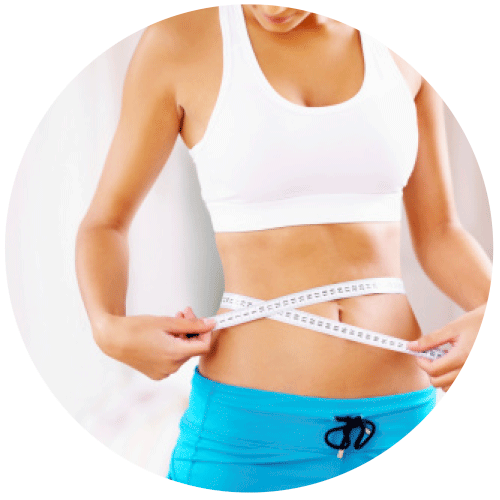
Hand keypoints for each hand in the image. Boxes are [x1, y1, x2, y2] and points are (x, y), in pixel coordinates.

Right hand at [94, 307, 215, 380]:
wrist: (113, 339)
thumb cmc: (136, 328)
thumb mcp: (167, 322)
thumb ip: (192, 324)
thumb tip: (211, 324)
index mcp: (175, 354)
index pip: (204, 346)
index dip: (206, 332)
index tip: (203, 320)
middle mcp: (171, 367)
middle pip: (193, 348)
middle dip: (192, 330)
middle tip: (183, 313)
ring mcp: (164, 372)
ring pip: (183, 353)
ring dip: (183, 337)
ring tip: (173, 321)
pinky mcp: (157, 373)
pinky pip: (173, 359)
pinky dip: (174, 346)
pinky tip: (165, 335)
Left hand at [407, 304, 485, 391]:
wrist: (493, 323)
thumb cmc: (477, 323)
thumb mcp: (451, 328)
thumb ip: (430, 339)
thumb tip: (413, 346)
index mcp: (461, 357)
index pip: (433, 370)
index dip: (421, 362)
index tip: (419, 354)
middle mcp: (468, 369)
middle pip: (438, 382)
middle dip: (428, 369)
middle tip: (428, 356)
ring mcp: (472, 374)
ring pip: (448, 387)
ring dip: (440, 375)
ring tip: (443, 358)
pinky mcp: (475, 376)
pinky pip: (457, 385)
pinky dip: (450, 378)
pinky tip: (451, 363)